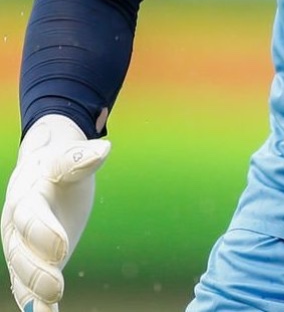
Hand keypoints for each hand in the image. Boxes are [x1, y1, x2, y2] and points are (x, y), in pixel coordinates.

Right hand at [2, 115, 110, 311]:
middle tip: (57, 287)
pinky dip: (35, 303)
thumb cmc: (59, 162)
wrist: (43, 170)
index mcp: (26, 196)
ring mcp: (21, 245)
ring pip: (20, 273)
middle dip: (35, 271)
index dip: (43, 232)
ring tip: (47, 310)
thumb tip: (104, 150)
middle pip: (20, 252)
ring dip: (33, 292)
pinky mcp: (31, 260)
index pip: (29, 217)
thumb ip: (80, 158)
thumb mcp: (68, 156)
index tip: (63, 247)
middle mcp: (17, 224)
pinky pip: (27, 285)